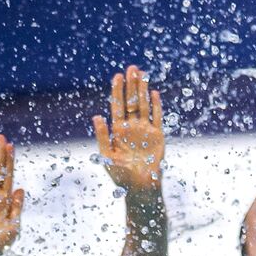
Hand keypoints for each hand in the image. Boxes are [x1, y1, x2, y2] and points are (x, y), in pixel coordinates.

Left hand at [93, 65, 164, 192]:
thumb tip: (97, 116)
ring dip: (143, 90)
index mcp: (117, 131)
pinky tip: (154, 93)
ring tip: (142, 74)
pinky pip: (157, 118)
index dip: (117, 91)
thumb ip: (102, 136)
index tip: (117, 76)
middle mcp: (131, 127)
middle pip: (131, 101)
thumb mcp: (106, 155)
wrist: (140, 187)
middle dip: (131, 85)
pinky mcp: (157, 137)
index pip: (117, 106)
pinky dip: (156, 106)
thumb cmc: (121, 175)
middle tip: (132, 68)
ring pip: (143, 106)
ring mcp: (145, 131)